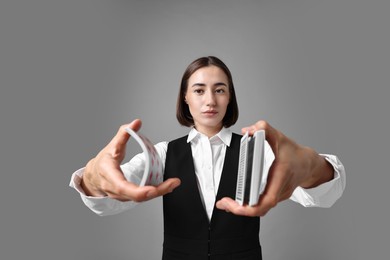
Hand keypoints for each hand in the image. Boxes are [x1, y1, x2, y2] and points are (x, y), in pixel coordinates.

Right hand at [81, 119, 180, 201]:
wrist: (94, 176)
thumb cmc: (103, 162)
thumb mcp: (112, 146)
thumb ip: (124, 133)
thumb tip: (136, 122)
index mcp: (110, 175)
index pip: (123, 187)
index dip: (138, 190)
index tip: (152, 189)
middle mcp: (115, 189)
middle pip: (137, 196)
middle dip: (157, 191)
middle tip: (173, 183)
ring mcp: (122, 196)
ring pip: (141, 199)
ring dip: (159, 192)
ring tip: (173, 183)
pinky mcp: (128, 198)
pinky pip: (143, 197)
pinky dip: (155, 192)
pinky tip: (166, 186)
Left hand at [216, 120, 332, 215]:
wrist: (308, 163)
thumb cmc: (294, 153)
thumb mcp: (279, 136)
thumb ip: (264, 128)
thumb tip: (248, 130)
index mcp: (280, 176)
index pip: (267, 200)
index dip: (250, 207)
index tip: (235, 205)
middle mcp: (280, 189)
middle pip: (260, 209)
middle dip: (239, 210)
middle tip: (223, 204)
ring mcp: (278, 195)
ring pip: (261, 209)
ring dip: (242, 209)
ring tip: (226, 204)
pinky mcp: (276, 196)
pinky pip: (262, 204)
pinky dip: (249, 205)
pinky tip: (237, 201)